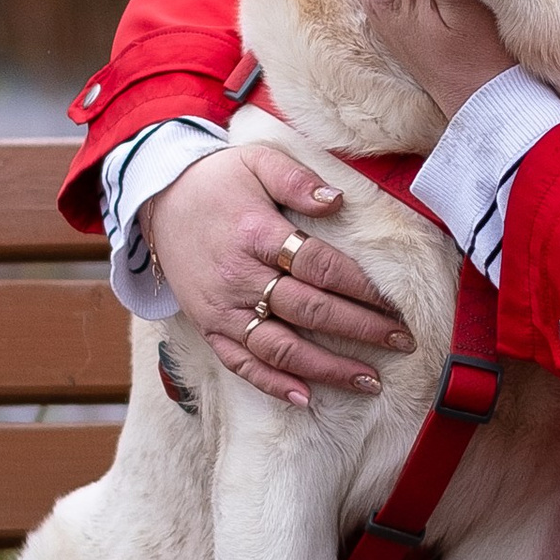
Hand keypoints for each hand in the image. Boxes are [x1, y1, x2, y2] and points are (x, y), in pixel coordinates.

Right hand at [147, 140, 411, 404]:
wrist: (157, 200)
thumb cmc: (217, 180)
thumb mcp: (257, 161)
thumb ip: (297, 179)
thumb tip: (338, 201)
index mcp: (256, 234)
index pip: (319, 267)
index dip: (360, 288)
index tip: (394, 304)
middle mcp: (239, 277)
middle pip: (309, 311)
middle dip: (360, 330)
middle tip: (402, 343)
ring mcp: (222, 308)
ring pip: (280, 348)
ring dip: (328, 369)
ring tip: (370, 382)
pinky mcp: (208, 326)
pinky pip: (240, 363)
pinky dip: (271, 384)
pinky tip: (305, 398)